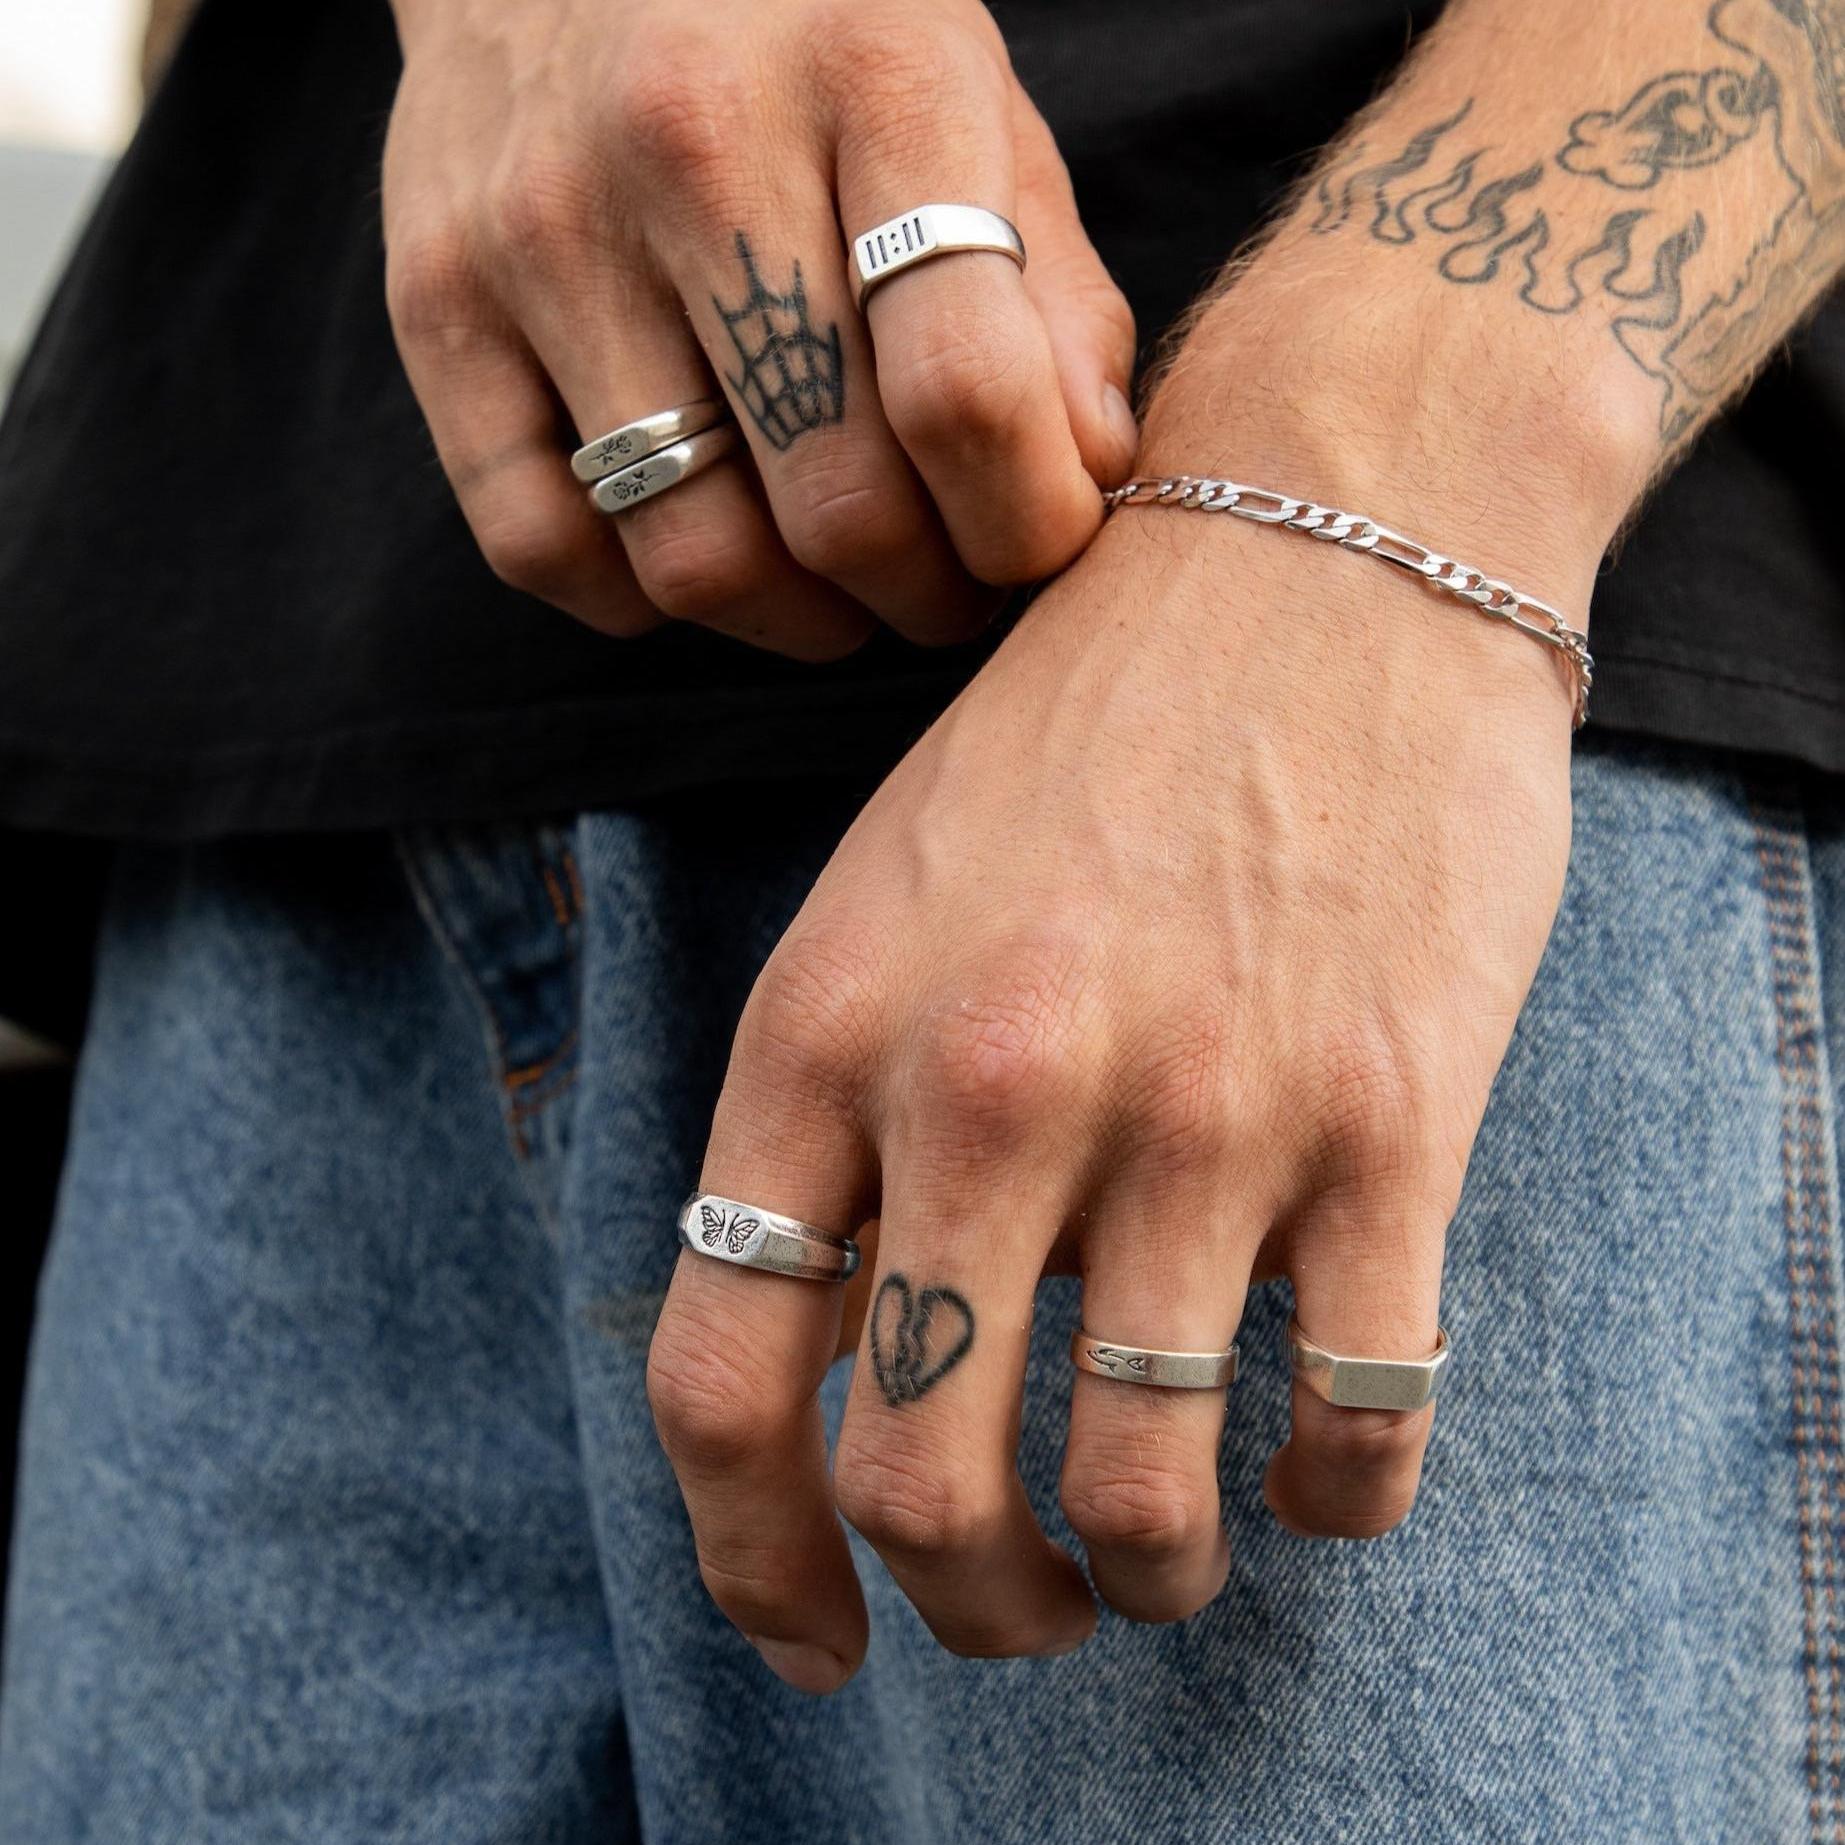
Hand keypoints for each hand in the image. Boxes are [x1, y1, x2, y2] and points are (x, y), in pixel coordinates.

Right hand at [381, 0, 1136, 655]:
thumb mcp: (973, 109)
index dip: (1025, 526)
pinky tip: (709, 544)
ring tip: (843, 583)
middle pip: (836, 502)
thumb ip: (1053, 296)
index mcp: (869, 72)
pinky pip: (544, 549)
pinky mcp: (434, 305)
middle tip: (948, 581)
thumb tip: (1082, 484)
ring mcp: (540, 231)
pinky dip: (648, 601)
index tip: (1037, 547)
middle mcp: (687, 143)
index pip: (963, 388)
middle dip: (924, 592)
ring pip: (696, 556)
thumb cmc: (810, 44)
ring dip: (801, 621)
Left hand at [645, 344, 1605, 1686]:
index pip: (719, 1374)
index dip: (747, 1564)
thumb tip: (844, 1355)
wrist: (1323, 542)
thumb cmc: (1090, 729)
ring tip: (1163, 1553)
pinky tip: (1323, 1476)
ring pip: (1137, 1495)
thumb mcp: (889, 892)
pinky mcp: (1386, 1116)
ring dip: (1149, 1576)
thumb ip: (845, 1116)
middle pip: (913, 1483)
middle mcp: (988, 1081)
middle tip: (1020, 1608)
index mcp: (829, 1026)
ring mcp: (1194, 1107)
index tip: (811, 1641)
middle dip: (967, 1606)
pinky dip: (1335, 1505)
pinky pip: (1356, 1423)